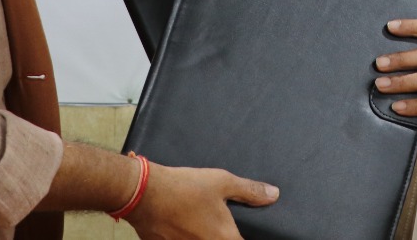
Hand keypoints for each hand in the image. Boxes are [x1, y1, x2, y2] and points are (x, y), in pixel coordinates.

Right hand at [126, 162, 278, 239]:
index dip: (245, 237)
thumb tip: (273, 194)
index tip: (241, 231)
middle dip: (223, 235)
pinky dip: (186, 236)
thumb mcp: (222, 182)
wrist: (144, 193)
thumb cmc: (183, 187)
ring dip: (203, 235)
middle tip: (217, 221)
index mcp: (224, 238)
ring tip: (198, 221)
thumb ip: (249, 191)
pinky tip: (183, 224)